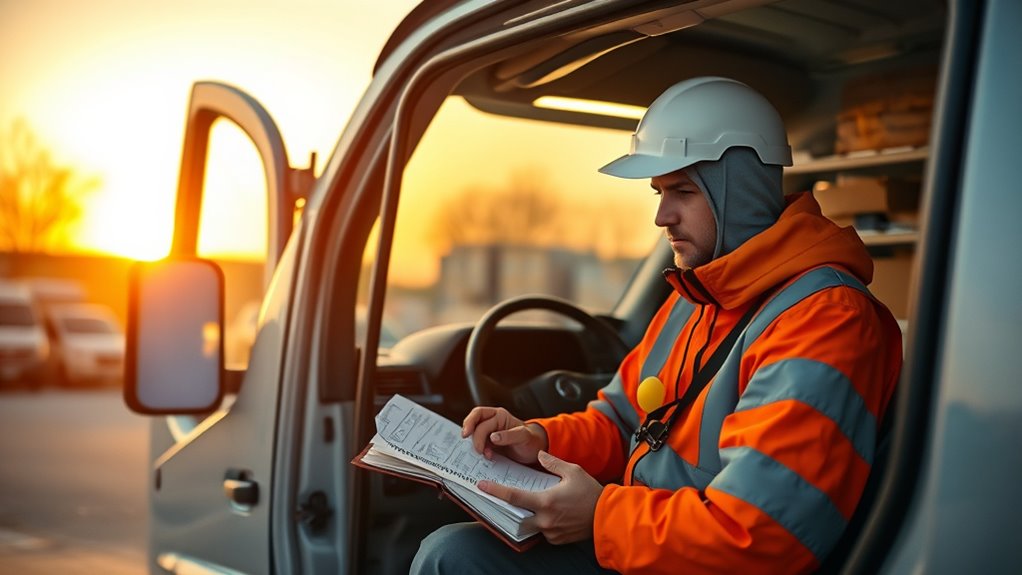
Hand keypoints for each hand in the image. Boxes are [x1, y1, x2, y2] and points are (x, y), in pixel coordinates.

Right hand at [461, 406, 547, 463]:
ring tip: (486, 454)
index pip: (479, 414)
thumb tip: (493, 437)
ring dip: (476, 446)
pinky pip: (478, 446)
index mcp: (499, 416)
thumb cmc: (531, 440)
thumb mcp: (523, 437)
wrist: (534, 451)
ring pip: (474, 437)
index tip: (466, 434)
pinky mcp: (488, 445)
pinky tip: (487, 457)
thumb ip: (509, 435)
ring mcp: (489, 435)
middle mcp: (492, 423)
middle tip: (478, 450)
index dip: (470, 422)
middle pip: (474, 426)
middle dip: (473, 438)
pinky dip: (479, 452)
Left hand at [479, 450, 602, 544]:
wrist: (608, 516)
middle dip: (510, 511)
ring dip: (530, 517)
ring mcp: (551, 532)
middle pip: (516, 518)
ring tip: (537, 507)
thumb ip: (553, 463)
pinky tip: (552, 515)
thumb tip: (539, 455)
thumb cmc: (591, 492)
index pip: (513, 497)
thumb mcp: (573, 471)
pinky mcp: (558, 540)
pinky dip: (543, 524)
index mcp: (545, 501)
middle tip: (506, 503)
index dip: (495, 491)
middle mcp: (545, 520)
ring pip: (530, 526)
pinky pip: (544, 533)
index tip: (482, 486)